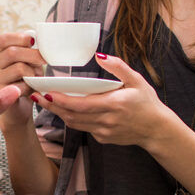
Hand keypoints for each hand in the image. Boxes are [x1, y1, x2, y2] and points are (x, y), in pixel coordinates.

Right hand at [0, 32, 46, 124]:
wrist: (20, 106)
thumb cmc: (28, 80)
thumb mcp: (31, 62)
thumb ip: (32, 50)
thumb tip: (39, 37)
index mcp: (1, 53)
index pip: (4, 39)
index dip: (20, 38)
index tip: (34, 42)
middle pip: (12, 52)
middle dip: (33, 54)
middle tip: (45, 60)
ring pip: (19, 68)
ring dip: (33, 73)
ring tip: (36, 78)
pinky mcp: (1, 93)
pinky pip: (20, 86)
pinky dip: (30, 87)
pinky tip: (31, 89)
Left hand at [34, 53, 172, 147]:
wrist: (157, 130)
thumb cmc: (147, 102)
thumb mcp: (137, 80)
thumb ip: (118, 67)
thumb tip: (99, 56)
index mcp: (114, 104)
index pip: (81, 104)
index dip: (61, 100)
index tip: (46, 93)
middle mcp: (107, 120)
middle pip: (72, 115)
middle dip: (52, 106)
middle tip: (36, 95)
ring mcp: (104, 131)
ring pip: (74, 124)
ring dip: (58, 113)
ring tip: (44, 101)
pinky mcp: (103, 138)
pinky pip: (83, 128)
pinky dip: (72, 118)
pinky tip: (63, 109)